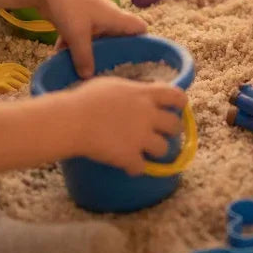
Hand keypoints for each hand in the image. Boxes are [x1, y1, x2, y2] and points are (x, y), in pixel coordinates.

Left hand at [34, 0, 145, 77]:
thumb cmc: (69, 7)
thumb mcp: (77, 35)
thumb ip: (84, 58)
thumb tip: (87, 77)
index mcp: (116, 18)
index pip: (140, 28)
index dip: (142, 43)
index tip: (136, 61)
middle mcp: (108, 16)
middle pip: (118, 37)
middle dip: (112, 54)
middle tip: (107, 71)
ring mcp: (93, 16)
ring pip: (98, 38)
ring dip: (89, 51)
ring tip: (82, 68)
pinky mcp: (78, 17)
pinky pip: (82, 34)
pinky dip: (74, 44)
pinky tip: (60, 55)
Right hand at [70, 77, 186, 174]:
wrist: (72, 121)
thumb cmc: (87, 98)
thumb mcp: (114, 85)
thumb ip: (133, 89)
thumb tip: (141, 92)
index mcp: (145, 94)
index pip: (176, 96)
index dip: (180, 103)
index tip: (177, 108)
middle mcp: (148, 115)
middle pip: (175, 125)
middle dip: (170, 131)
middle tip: (160, 133)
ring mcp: (141, 137)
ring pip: (164, 149)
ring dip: (156, 151)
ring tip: (145, 151)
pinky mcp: (129, 156)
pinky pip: (142, 167)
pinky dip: (135, 168)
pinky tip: (128, 165)